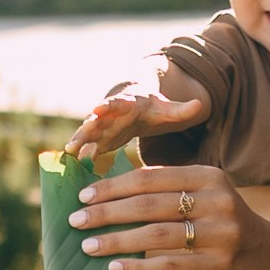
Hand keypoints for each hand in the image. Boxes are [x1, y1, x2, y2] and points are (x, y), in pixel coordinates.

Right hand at [64, 80, 207, 158]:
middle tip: (82, 131)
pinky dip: (80, 156)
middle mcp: (111, 114)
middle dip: (89, 125)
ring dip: (79, 141)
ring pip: (88, 133)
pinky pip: (87, 147)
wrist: (134, 103)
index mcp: (128, 103)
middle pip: (98, 118)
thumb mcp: (166, 108)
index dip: (108, 106)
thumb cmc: (151, 106)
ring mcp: (102, 126)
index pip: (117, 102)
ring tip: (69, 151)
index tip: (100, 108)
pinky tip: (69, 167)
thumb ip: (181, 110)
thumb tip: (200, 105)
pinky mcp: (99, 139)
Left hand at [69, 158, 269, 269]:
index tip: (83, 195)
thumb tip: (109, 194)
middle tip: (76, 220)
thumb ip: (169, 193)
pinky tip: (114, 269)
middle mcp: (217, 201)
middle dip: (106, 213)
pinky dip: (137, 267)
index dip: (113, 186)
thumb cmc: (227, 227)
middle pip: (149, 205)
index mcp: (209, 177)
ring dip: (115, 241)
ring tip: (87, 246)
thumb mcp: (206, 198)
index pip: (151, 177)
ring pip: (155, 235)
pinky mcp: (220, 264)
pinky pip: (169, 265)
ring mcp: (221, 233)